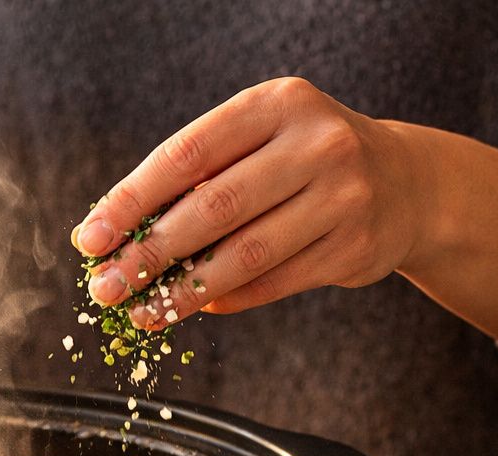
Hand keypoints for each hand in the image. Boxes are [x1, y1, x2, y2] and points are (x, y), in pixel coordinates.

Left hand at [72, 78, 428, 328]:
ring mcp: (342, 196)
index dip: (132, 199)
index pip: (187, 153)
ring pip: (244, 254)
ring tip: (141, 310)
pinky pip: (273, 282)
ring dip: (182, 289)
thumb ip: (198, 176)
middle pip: (213, 208)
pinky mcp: (354, 247)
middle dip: (149, 254)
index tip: (91, 238)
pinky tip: (194, 305)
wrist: (407, 184)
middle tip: (106, 286)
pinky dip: (227, 298)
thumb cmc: (304, 162)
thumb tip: (112, 234)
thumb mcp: (259, 141)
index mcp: (276, 104)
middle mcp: (316, 143)